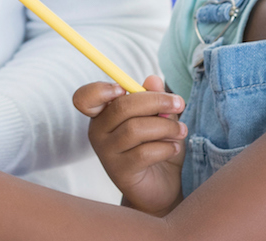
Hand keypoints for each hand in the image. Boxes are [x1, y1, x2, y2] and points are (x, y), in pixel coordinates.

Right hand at [73, 75, 186, 215]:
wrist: (159, 186)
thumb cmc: (156, 145)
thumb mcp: (159, 118)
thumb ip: (154, 99)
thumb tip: (154, 80)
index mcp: (103, 113)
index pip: (84, 98)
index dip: (100, 90)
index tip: (123, 88)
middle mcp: (98, 131)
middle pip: (122, 107)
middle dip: (156, 101)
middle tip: (179, 103)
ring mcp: (106, 153)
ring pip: (135, 129)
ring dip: (166, 127)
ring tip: (181, 130)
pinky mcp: (120, 172)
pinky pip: (143, 153)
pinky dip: (165, 147)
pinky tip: (174, 148)